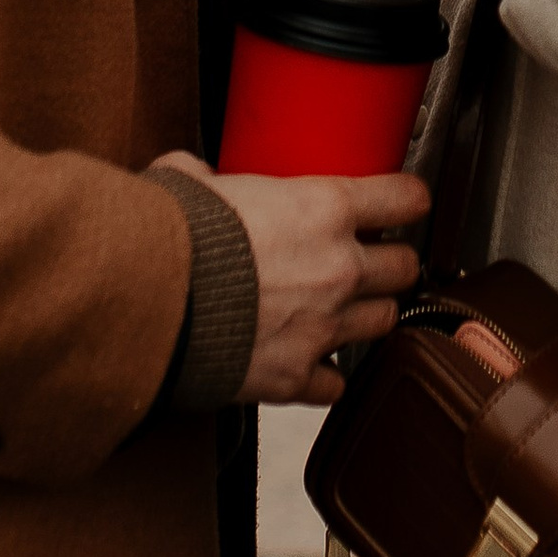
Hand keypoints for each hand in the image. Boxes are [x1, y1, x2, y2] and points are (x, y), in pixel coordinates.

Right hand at [155, 154, 430, 404]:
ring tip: (342, 310)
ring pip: (384, 322)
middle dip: (392, 263)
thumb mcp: (191, 181)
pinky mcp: (297, 376)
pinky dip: (326, 374)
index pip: (404, 199)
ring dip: (367, 315)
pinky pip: (336, 382)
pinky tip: (309, 362)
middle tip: (372, 261)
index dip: (409, 201)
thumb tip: (190, 174)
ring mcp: (324, 326)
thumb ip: (205, 176)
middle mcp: (339, 268)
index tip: (408, 205)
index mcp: (324, 209)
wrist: (148, 305)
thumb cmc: (173, 238)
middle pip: (404, 267)